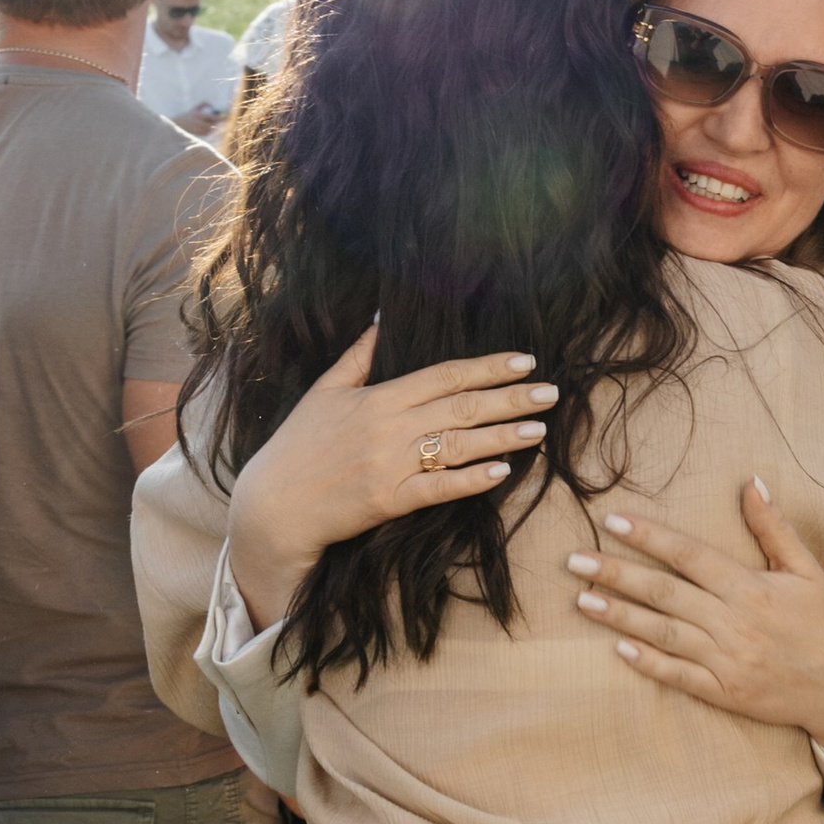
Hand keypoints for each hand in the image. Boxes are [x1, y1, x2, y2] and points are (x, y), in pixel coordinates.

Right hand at [227, 329, 558, 632]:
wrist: (272, 505)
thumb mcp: (325, 391)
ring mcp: (391, 465)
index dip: (488, 367)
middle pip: (462, 407)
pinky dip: (471, 480)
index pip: (445, 375)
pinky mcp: (389, 501)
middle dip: (511, 399)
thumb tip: (381, 319)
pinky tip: (503, 472)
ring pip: (458, 446)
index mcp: (379, 396)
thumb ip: (358, 357)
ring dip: (503, 436)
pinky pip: (438, 488)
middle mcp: (390, 427)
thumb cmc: (298, 446)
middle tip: (551, 393)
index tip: (525, 361)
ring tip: (540, 430)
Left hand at [565, 478, 823, 758]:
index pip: (690, 555)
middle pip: (665, 593)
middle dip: (617, 574)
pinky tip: (618, 649)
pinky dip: (649, 663)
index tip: (613, 520)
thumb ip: (774, 527)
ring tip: (582, 599)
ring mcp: (728, 661)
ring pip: (663, 634)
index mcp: (752, 588)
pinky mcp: (726, 693)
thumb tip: (751, 481)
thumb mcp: (807, 570)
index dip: (649, 536)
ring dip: (620, 616)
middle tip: (574, 560)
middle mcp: (735, 623)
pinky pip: (679, 677)